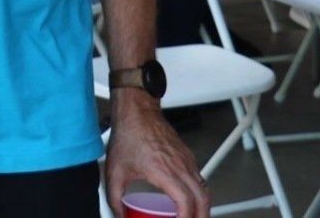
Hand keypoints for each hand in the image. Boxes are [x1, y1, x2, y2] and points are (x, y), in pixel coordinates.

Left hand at [106, 95, 208, 217]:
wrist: (137, 111)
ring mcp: (187, 160)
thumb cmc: (129, 135)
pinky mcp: (188, 156)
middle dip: (201, 216)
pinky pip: (200, 178)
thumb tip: (117, 213)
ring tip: (191, 216)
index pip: (186, 202)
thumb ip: (114, 198)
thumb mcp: (115, 171)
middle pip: (203, 199)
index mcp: (164, 171)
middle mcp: (180, 166)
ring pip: (204, 188)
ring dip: (202, 206)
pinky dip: (199, 193)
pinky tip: (188, 198)